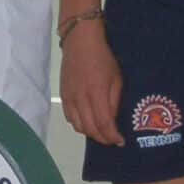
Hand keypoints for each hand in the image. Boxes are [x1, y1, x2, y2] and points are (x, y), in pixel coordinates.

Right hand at [57, 19, 123, 145]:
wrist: (80, 42)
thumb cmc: (103, 58)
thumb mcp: (116, 78)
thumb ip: (114, 101)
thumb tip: (112, 120)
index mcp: (96, 93)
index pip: (103, 124)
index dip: (112, 136)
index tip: (120, 141)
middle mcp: (80, 99)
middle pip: (90, 129)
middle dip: (102, 138)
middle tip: (112, 139)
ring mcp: (69, 98)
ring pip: (78, 126)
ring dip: (90, 133)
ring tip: (101, 131)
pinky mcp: (63, 96)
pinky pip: (69, 118)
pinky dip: (79, 125)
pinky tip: (87, 121)